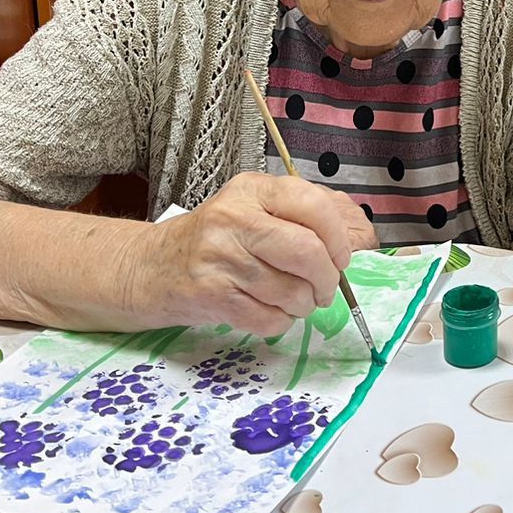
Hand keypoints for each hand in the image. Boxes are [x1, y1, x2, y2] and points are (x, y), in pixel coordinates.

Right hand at [125, 173, 378, 335]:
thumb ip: (306, 215)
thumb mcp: (255, 210)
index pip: (314, 205)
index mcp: (254, 190)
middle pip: (307, 252)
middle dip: (329, 279)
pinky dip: (280, 322)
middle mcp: (234, 218)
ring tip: (295, 301)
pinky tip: (269, 312)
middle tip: (326, 289)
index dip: (339, 237)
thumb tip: (364, 235)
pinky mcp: (208, 295)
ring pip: (291, 291)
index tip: (341, 257)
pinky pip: (268, 319)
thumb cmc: (216, 239)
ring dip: (304, 305)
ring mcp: (218, 257)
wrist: (149, 267)